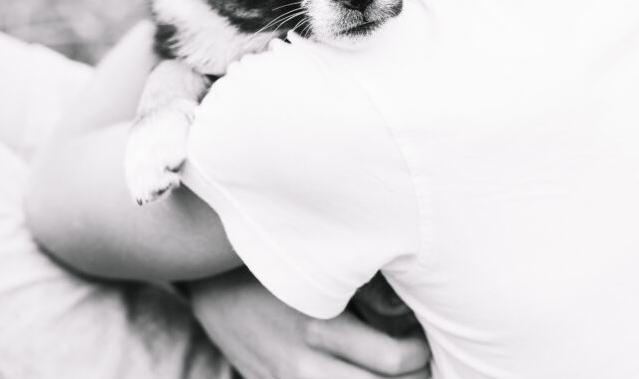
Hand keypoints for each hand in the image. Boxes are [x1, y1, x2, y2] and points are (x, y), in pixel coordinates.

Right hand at [190, 268, 430, 378]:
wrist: (211, 290)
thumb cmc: (273, 271)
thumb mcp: (314, 274)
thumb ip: (357, 293)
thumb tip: (410, 307)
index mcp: (320, 326)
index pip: (393, 360)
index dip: (422, 355)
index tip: (426, 341)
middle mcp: (304, 365)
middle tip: (427, 367)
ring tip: (401, 377)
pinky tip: (363, 378)